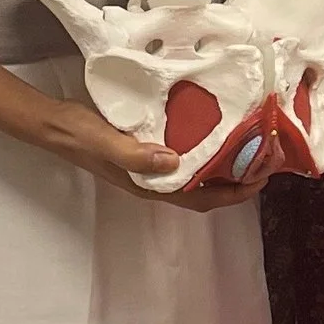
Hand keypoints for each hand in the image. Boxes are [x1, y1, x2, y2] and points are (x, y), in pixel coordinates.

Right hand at [26, 92, 276, 208]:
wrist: (55, 124)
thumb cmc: (81, 135)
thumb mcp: (106, 142)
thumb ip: (135, 154)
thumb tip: (174, 162)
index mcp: (151, 185)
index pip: (203, 199)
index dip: (235, 194)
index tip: (263, 178)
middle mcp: (157, 180)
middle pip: (207, 190)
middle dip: (238, 179)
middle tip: (267, 157)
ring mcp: (153, 167)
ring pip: (199, 174)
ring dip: (226, 164)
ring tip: (251, 143)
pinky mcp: (149, 150)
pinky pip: (188, 156)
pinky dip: (208, 148)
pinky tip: (218, 129)